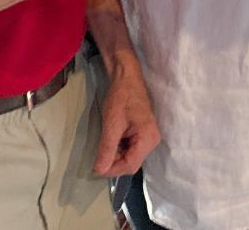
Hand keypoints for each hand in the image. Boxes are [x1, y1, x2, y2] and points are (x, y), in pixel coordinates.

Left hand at [94, 59, 160, 176]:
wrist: (126, 77)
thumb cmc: (121, 97)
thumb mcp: (111, 124)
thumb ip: (107, 149)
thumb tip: (99, 171)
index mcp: (148, 138)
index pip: (130, 165)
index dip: (112, 170)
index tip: (95, 168)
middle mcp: (152, 140)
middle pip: (131, 163)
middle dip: (114, 162)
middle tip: (98, 154)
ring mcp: (148, 137)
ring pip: (130, 157)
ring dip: (115, 155)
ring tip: (104, 144)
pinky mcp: (143, 133)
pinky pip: (130, 149)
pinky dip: (118, 148)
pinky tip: (111, 139)